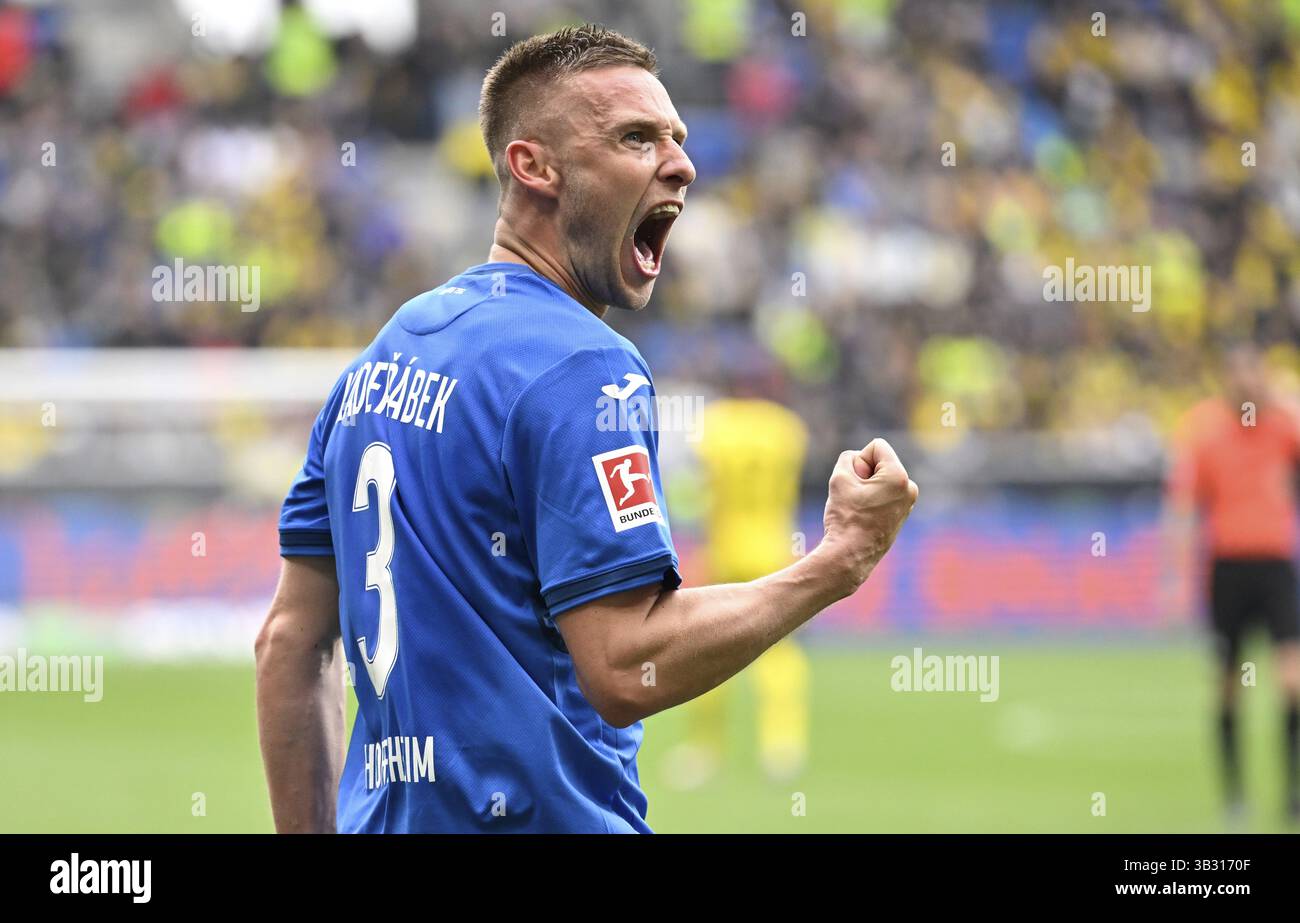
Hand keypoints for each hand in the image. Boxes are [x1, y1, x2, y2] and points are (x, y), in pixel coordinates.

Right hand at [819, 437, 917, 594]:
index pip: (876, 447)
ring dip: (866, 487)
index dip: (859, 460)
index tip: (854, 482)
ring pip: (881, 479)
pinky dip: (872, 499)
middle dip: (864, 474)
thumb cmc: (845, 517)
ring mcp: (908, 503)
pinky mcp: (902, 514)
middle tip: (855, 498)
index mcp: (899, 477)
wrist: (850, 556)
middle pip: (880, 463)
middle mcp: (909, 488)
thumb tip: (859, 461)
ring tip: (859, 508)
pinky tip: (863, 516)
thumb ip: (848, 458)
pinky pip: (884, 494)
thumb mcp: (839, 478)